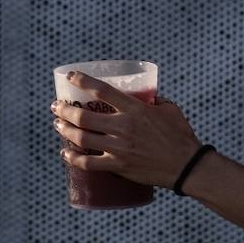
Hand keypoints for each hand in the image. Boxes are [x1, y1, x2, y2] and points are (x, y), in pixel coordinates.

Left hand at [51, 71, 201, 189]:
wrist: (186, 166)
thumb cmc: (181, 135)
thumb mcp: (169, 110)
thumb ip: (154, 101)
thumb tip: (145, 97)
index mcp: (135, 109)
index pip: (102, 90)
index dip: (83, 81)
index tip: (71, 76)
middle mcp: (123, 127)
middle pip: (84, 116)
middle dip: (65, 110)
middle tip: (57, 107)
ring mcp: (119, 148)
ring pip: (81, 138)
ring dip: (65, 130)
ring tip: (58, 125)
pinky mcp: (118, 166)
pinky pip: (88, 163)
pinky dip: (73, 158)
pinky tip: (65, 153)